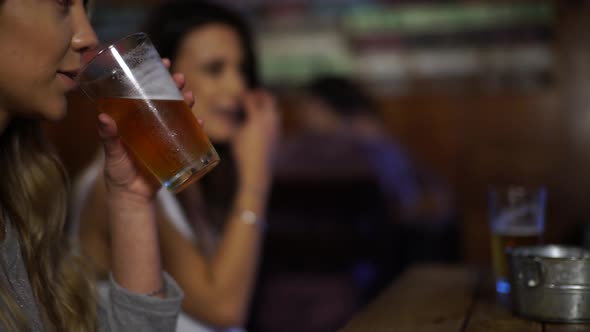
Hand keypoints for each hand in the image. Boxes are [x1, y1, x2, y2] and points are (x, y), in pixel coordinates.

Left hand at [98, 58, 196, 200]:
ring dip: (187, 102)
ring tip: (190, 97)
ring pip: (180, 113)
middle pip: (167, 97)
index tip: (164, 61)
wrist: (132, 196)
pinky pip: (189, 135)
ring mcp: (165, 134)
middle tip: (180, 78)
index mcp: (135, 117)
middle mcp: (152, 122)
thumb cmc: (118, 172)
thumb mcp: (112, 153)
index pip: (147, 89)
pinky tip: (200, 122)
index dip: (156, 74)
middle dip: (176, 86)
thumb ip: (108, 137)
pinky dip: (197, 128)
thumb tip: (103, 117)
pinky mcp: (176, 148)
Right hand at [232, 90, 279, 192]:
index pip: (251, 99)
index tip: (239, 95)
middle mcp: (269, 119)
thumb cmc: (242, 152)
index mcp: (257, 117)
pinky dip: (269, 115)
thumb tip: (230, 112)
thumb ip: (234, 121)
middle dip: (259, 95)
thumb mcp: (235, 135)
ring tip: (256, 106)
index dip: (244, 95)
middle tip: (250, 96)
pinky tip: (260, 121)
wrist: (257, 169)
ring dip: (266, 105)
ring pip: (274, 109)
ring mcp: (276, 127)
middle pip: (268, 98)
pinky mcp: (278, 135)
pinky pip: (275, 119)